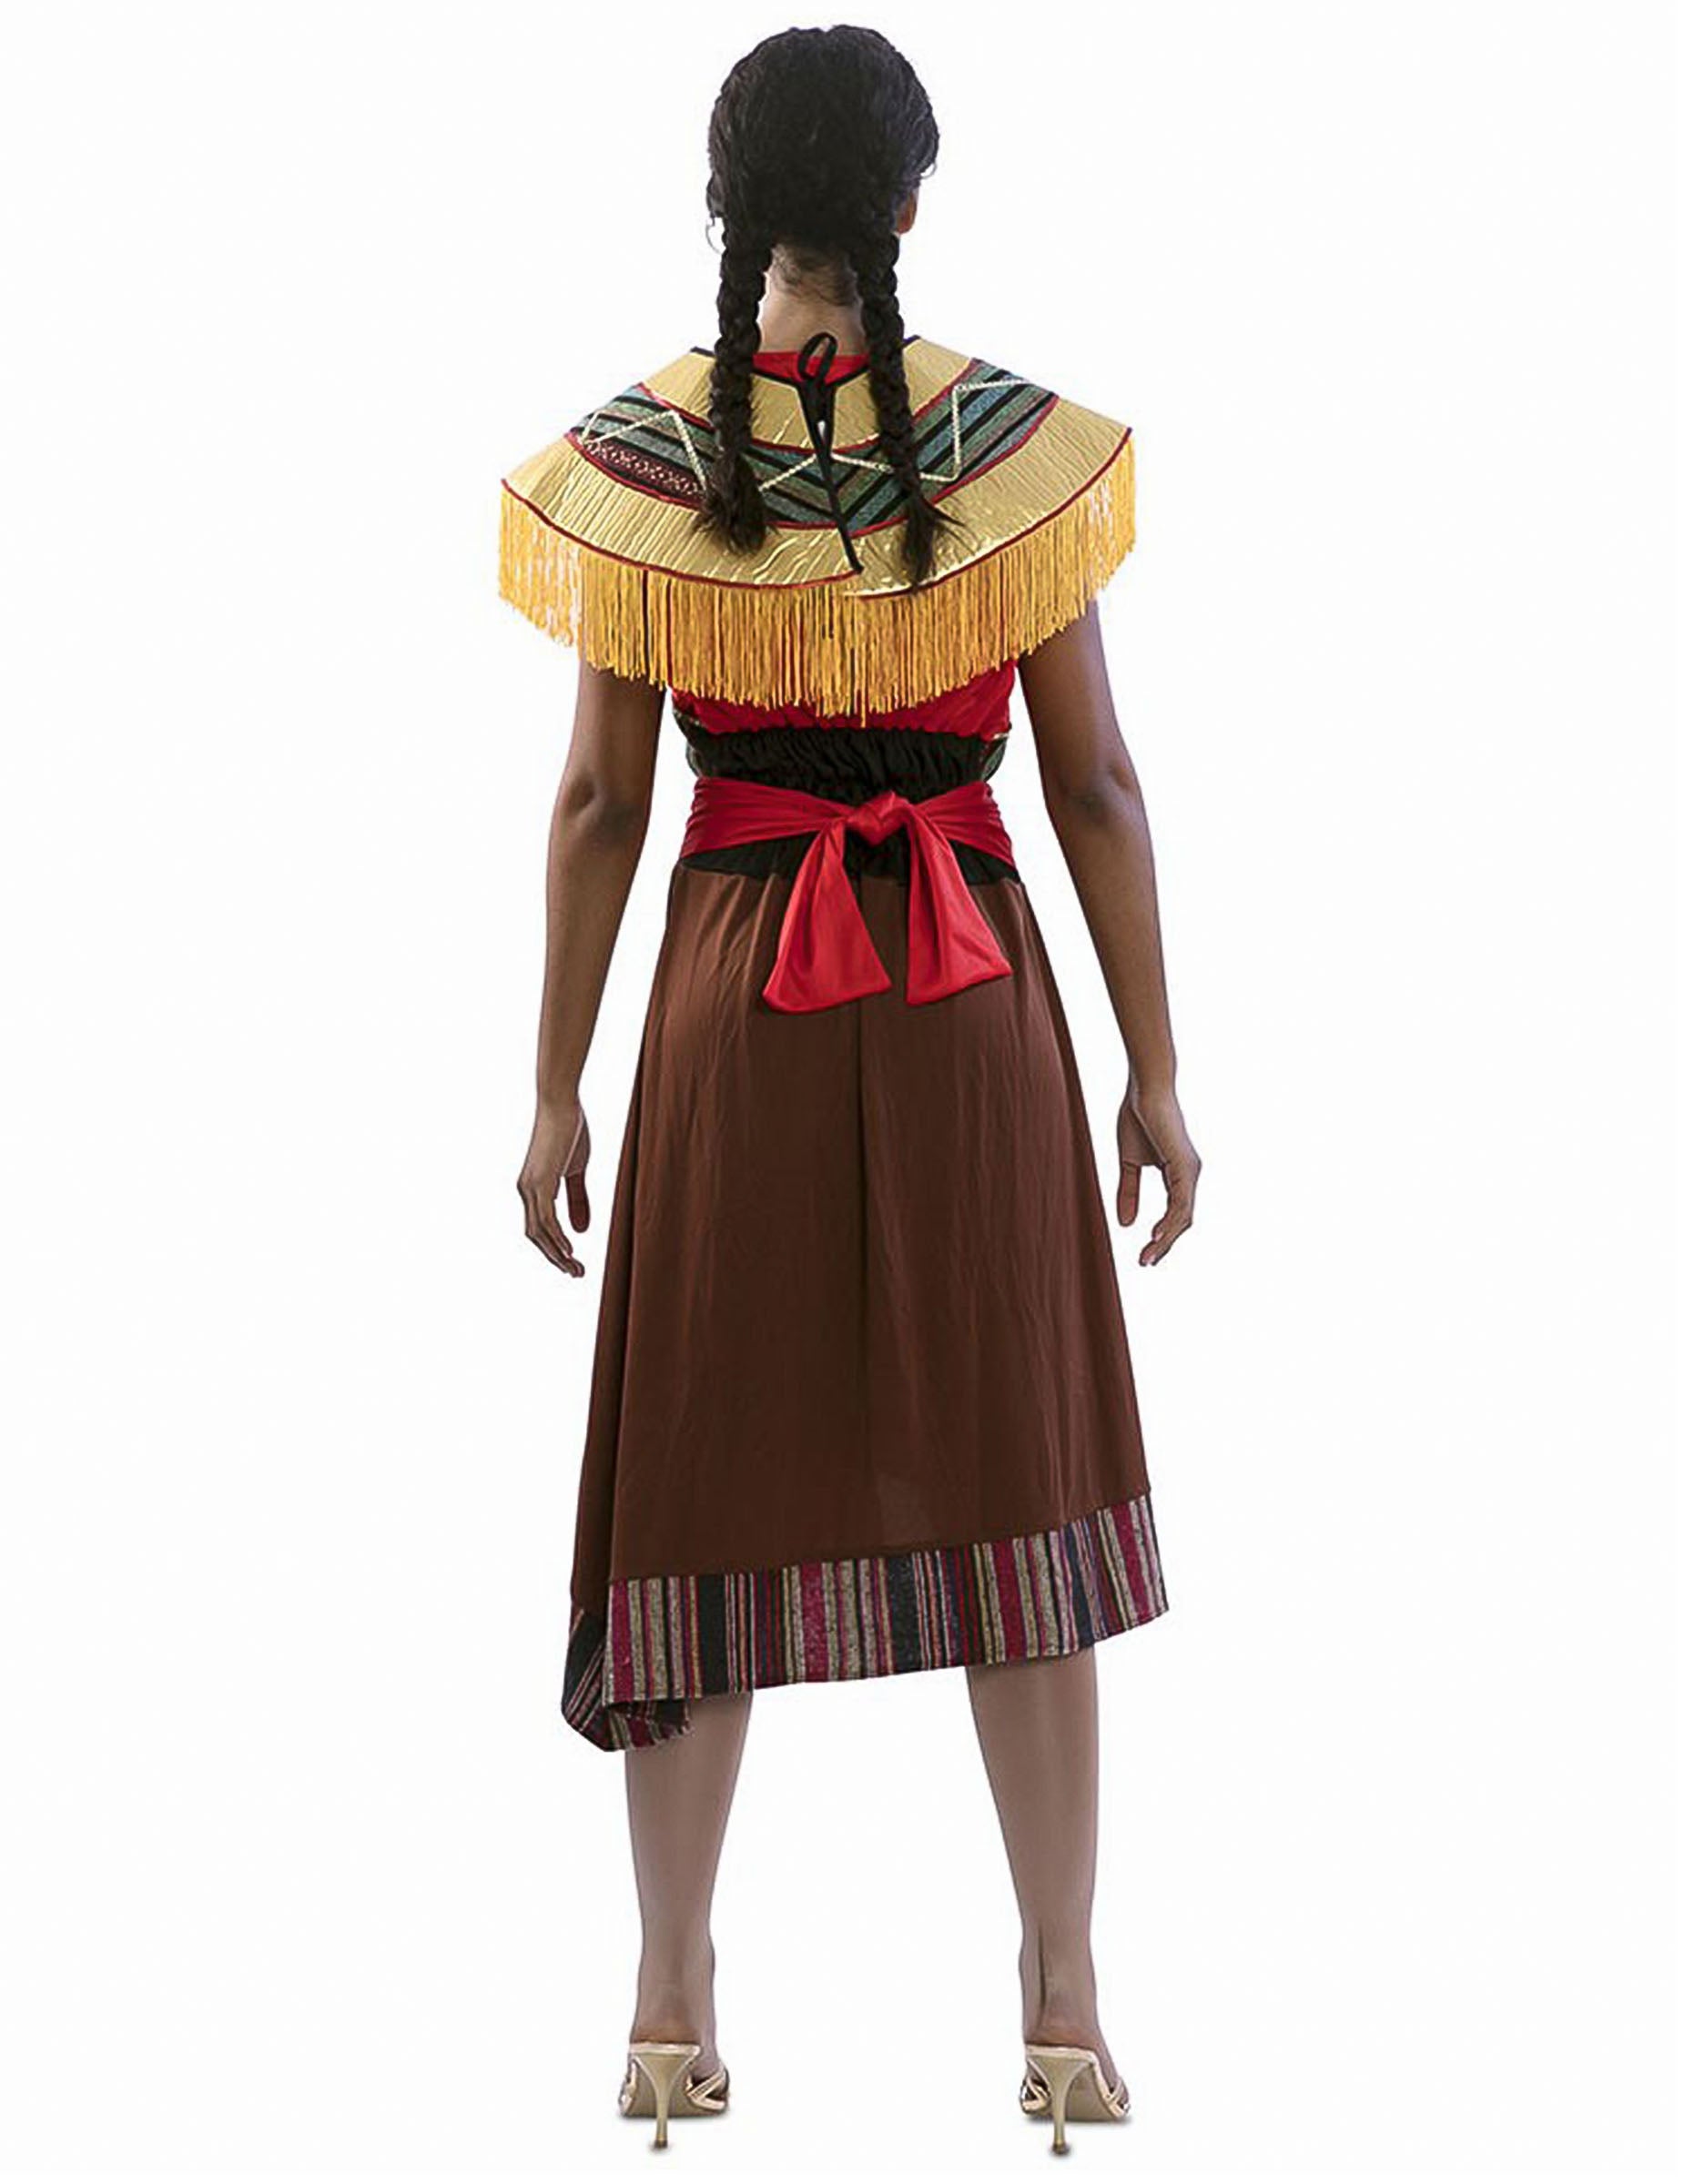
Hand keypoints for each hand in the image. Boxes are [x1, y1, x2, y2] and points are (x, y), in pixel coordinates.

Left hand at [518, 1097, 590, 1276]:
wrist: (561, 1103)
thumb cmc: (569, 1130)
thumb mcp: (576, 1170)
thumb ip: (578, 1200)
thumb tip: (581, 1231)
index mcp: (534, 1188)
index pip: (540, 1228)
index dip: (554, 1248)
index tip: (573, 1263)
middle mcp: (526, 1191)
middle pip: (535, 1236)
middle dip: (555, 1258)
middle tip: (576, 1274)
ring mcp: (530, 1187)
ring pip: (539, 1232)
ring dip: (557, 1254)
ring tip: (575, 1269)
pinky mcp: (539, 1181)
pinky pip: (545, 1218)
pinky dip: (556, 1236)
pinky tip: (569, 1249)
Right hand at [1116, 1081, 1199, 1266]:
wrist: (1144, 1089)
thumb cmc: (1137, 1118)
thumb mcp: (1128, 1163)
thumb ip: (1128, 1192)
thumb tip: (1126, 1224)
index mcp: (1178, 1175)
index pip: (1174, 1215)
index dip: (1160, 1236)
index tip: (1144, 1255)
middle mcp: (1189, 1176)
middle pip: (1182, 1221)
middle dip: (1163, 1245)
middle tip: (1145, 1263)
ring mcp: (1190, 1172)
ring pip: (1183, 1217)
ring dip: (1165, 1240)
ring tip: (1147, 1257)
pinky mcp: (1185, 1166)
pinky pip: (1180, 1203)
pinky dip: (1169, 1222)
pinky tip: (1155, 1236)